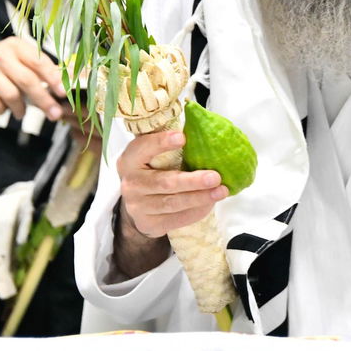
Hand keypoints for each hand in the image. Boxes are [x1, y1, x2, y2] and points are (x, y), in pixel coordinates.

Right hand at [0, 37, 64, 120]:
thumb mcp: (17, 63)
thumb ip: (38, 71)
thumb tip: (64, 85)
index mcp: (15, 46)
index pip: (39, 61)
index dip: (53, 78)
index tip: (63, 92)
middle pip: (27, 80)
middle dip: (43, 100)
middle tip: (54, 114)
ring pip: (11, 94)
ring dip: (19, 108)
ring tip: (20, 112)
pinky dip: (1, 110)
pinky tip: (1, 107)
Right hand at [111, 129, 228, 279]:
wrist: (139, 204)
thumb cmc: (152, 169)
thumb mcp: (151, 154)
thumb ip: (168, 143)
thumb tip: (203, 126)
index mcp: (129, 159)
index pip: (143, 149)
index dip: (161, 143)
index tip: (183, 137)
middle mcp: (130, 184)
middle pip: (164, 182)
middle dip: (192, 181)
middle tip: (215, 176)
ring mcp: (138, 206)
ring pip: (172, 203)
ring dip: (199, 198)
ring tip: (221, 191)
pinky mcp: (149, 224)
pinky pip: (176, 219)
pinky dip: (196, 212)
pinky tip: (210, 203)